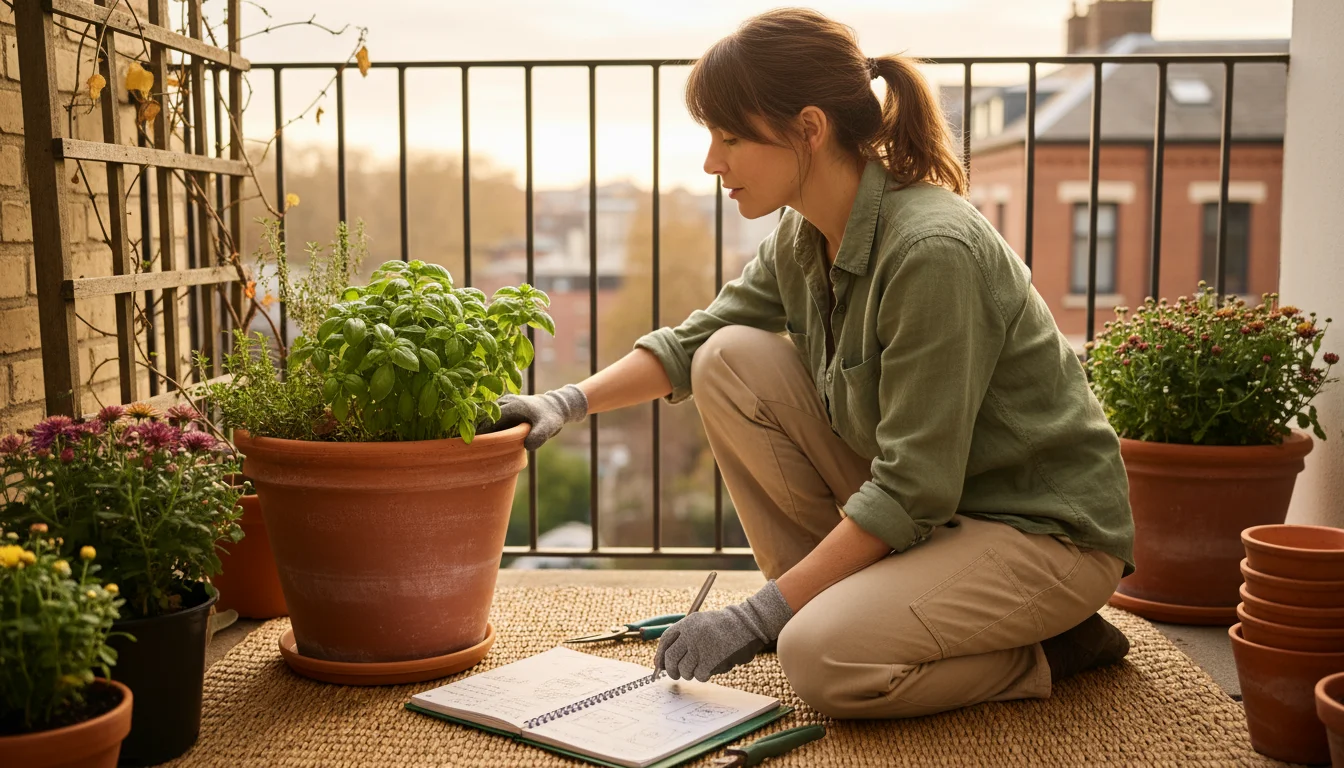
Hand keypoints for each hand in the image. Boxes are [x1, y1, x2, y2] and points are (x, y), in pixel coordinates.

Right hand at [481, 384, 587, 450]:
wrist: (553, 406)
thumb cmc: (550, 418)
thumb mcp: (548, 428)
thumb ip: (538, 436)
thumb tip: (526, 446)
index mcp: (512, 406)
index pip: (489, 418)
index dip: (479, 431)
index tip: (472, 444)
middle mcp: (504, 401)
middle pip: (483, 415)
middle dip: (475, 429)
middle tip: (470, 445)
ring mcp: (502, 402)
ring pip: (484, 414)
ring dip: (479, 426)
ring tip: (473, 441)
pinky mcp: (503, 406)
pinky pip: (489, 415)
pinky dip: (484, 424)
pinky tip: (484, 436)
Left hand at [653, 581, 792, 681]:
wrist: (749, 624)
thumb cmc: (725, 627)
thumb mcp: (702, 623)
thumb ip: (685, 637)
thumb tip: (665, 661)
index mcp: (688, 623)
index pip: (665, 640)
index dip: (660, 655)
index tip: (659, 665)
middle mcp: (691, 634)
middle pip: (671, 658)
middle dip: (671, 670)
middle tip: (677, 675)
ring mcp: (701, 646)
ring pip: (684, 670)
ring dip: (690, 674)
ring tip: (700, 669)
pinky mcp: (711, 659)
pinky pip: (699, 675)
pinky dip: (703, 676)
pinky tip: (710, 670)